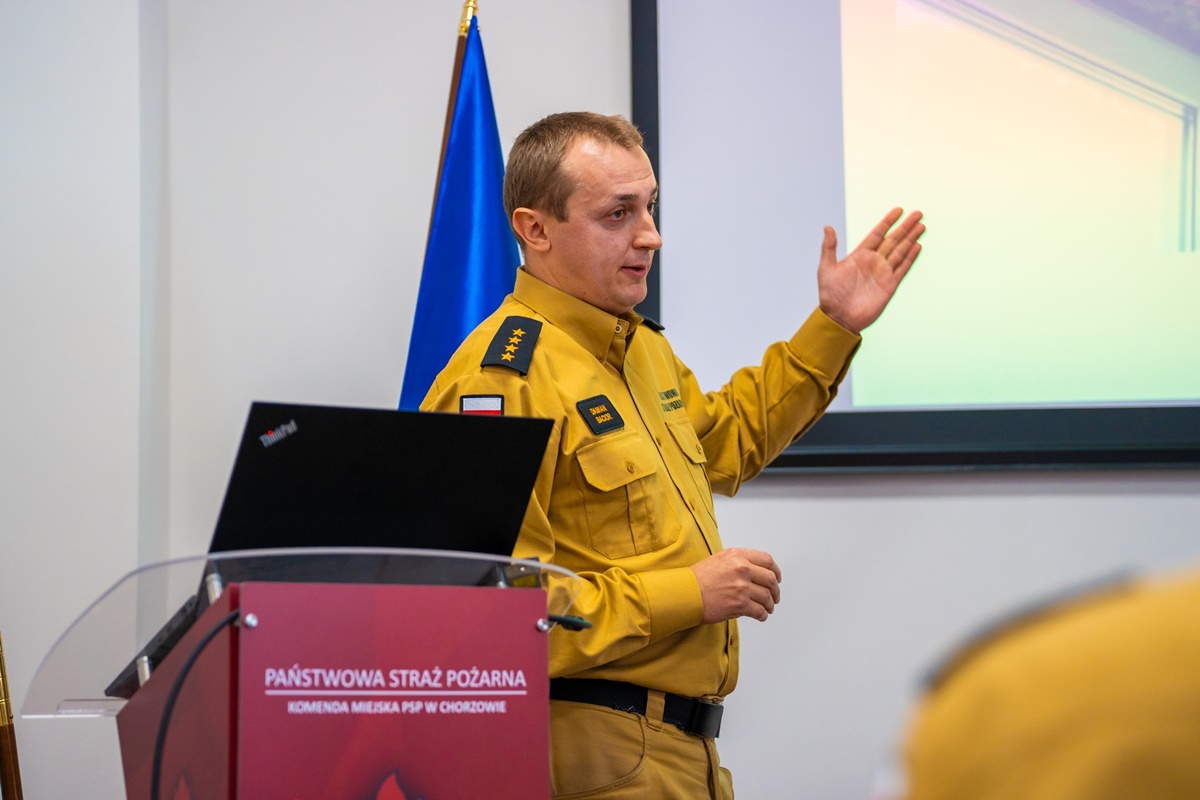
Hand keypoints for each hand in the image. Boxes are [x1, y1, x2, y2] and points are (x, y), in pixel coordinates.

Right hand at [690, 548, 781, 623]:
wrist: (686, 594)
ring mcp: (742, 587)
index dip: (775, 571)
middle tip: (774, 596)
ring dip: (770, 604)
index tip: (776, 578)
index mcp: (738, 555)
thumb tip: (754, 571)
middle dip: (775, 590)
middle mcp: (742, 569)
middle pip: (770, 579)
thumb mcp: (719, 559)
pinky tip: (761, 615)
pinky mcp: (740, 605)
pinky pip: (759, 611)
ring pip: (767, 597)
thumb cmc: (698, 578)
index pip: (767, 560)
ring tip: (768, 608)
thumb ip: (738, 562)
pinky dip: (763, 615)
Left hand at [817, 207, 924, 333]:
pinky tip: (917, 246)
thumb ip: (829, 248)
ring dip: (911, 239)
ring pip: (900, 251)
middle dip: (905, 227)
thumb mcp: (826, 269)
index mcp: (859, 255)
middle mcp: (873, 261)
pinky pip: (902, 269)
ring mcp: (883, 273)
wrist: (839, 318)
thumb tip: (827, 227)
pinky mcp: (889, 286)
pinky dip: (910, 258)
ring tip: (921, 226)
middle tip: (918, 214)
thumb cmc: (830, 295)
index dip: (888, 222)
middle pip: (893, 239)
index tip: (899, 210)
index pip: (877, 234)